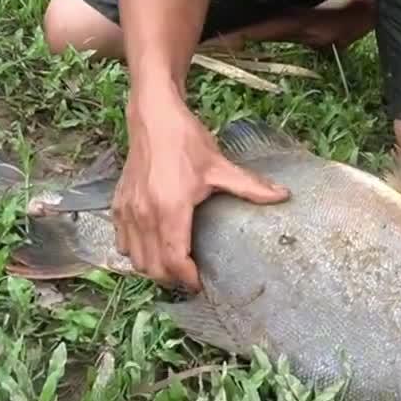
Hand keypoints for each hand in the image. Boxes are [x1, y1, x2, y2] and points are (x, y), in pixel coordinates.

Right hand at [111, 93, 289, 290]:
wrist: (153, 118)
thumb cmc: (185, 141)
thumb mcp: (219, 166)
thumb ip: (250, 186)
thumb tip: (283, 196)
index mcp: (170, 209)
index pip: (174, 261)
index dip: (187, 278)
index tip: (200, 283)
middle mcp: (144, 214)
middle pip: (153, 267)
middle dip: (172, 279)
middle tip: (190, 276)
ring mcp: (128, 211)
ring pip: (134, 259)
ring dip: (152, 268)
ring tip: (173, 265)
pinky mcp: (117, 205)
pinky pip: (122, 242)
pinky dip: (135, 252)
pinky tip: (152, 245)